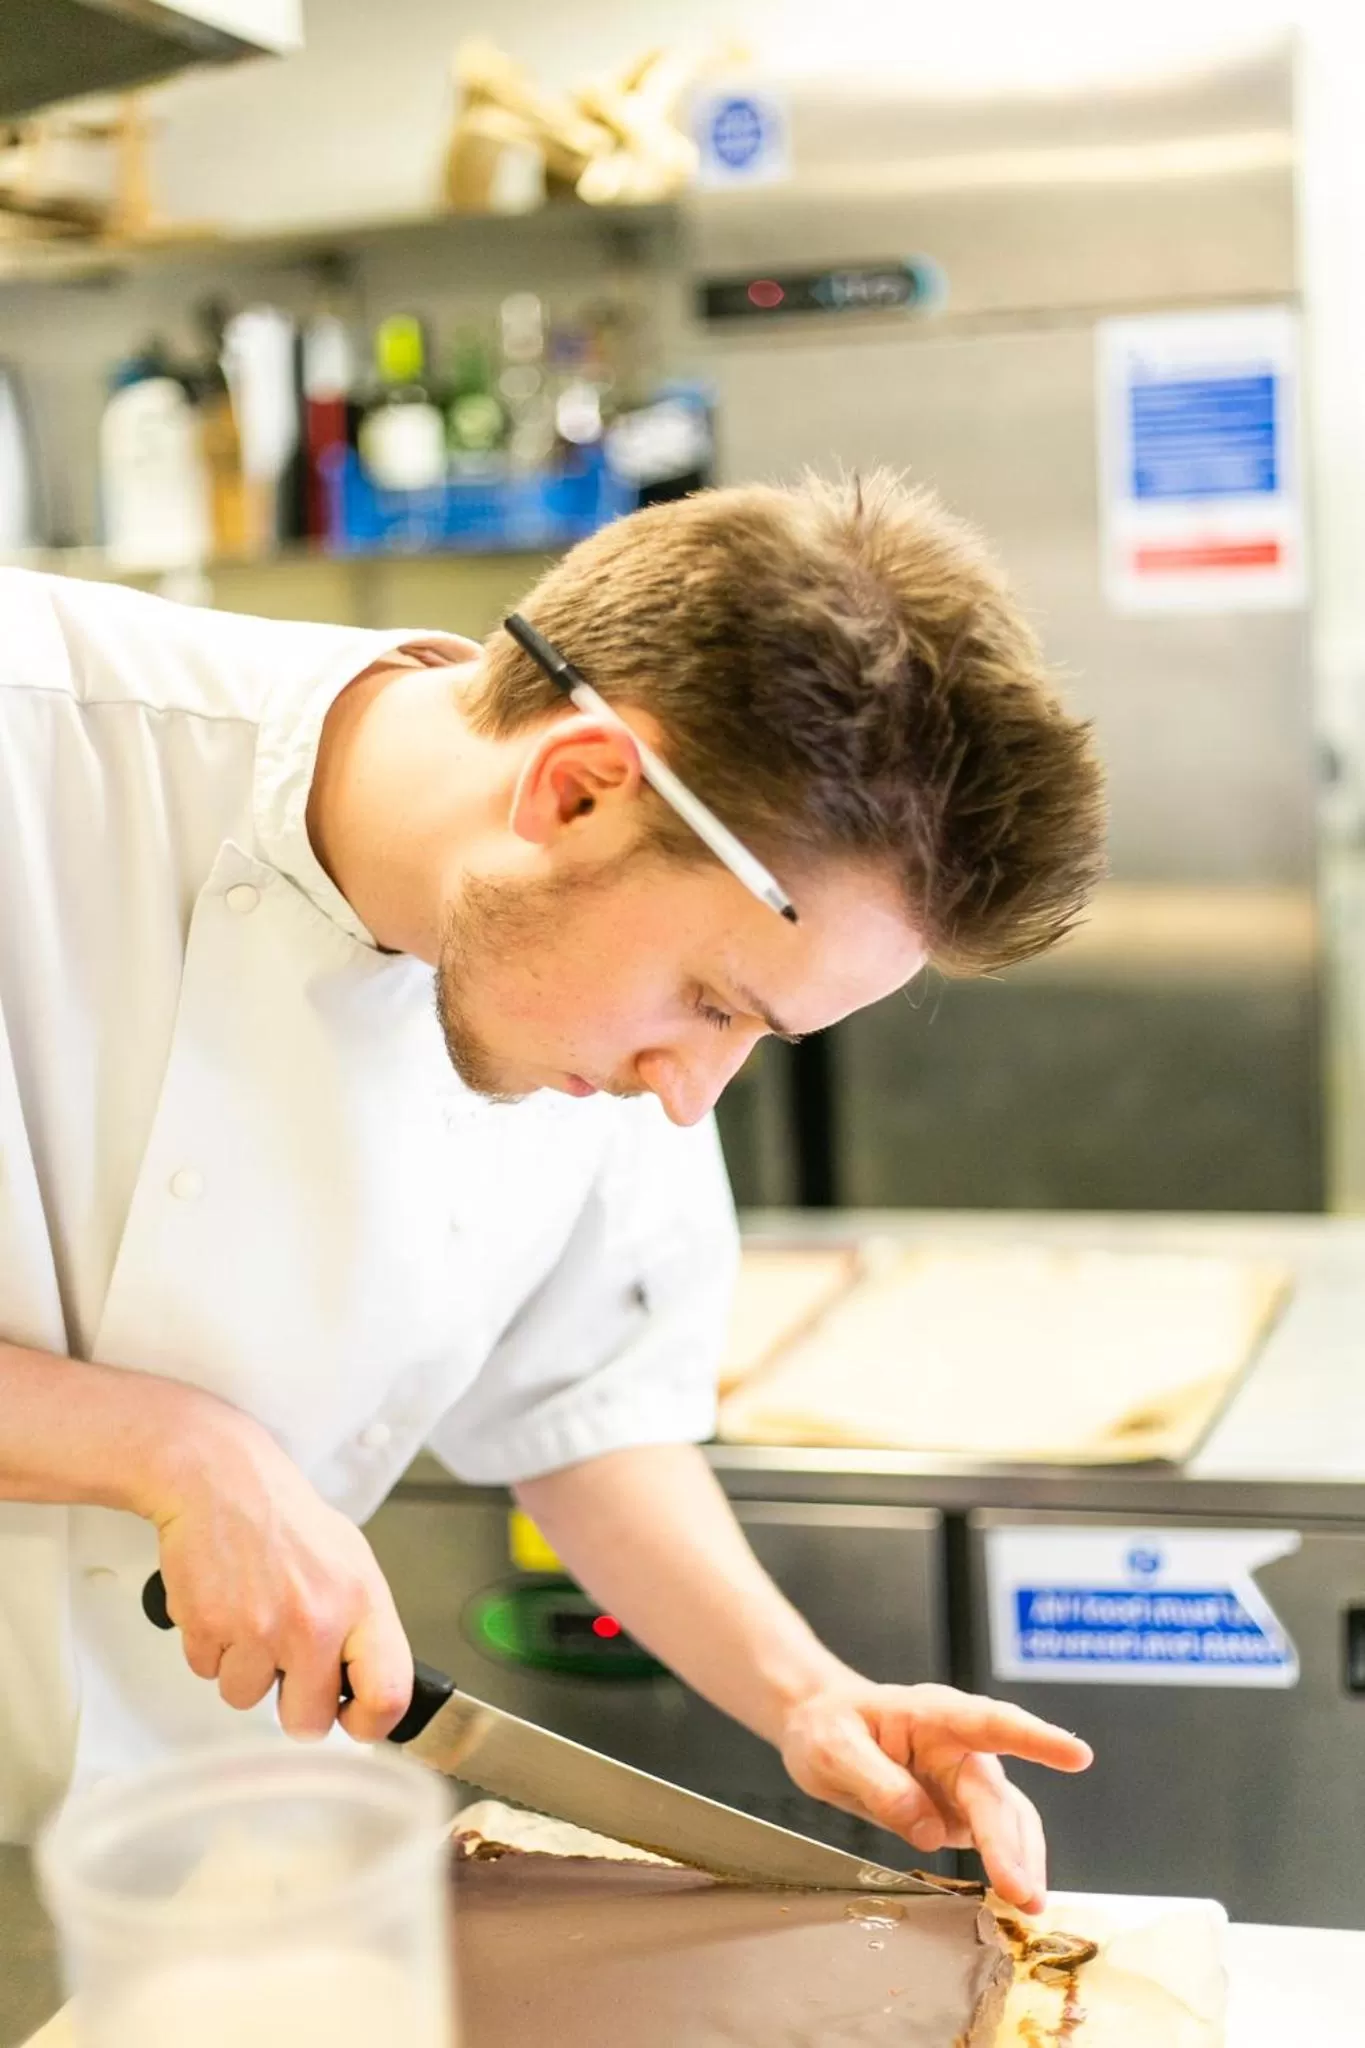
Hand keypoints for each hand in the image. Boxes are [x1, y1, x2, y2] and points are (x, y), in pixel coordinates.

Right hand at [147, 1396, 412, 1743]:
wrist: (221, 1480)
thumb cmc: (286, 1518)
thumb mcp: (351, 1560)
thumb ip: (362, 1626)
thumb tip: (366, 1683)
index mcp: (361, 1602)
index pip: (388, 1695)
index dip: (370, 1723)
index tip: (354, 1721)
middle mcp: (315, 1621)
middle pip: (307, 1723)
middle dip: (294, 1706)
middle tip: (286, 1667)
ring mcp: (260, 1628)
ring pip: (246, 1698)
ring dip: (244, 1668)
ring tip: (250, 1616)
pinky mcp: (210, 1627)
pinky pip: (207, 1672)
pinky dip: (211, 1647)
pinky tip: (223, 1604)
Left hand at [779, 1679, 1091, 1911]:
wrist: (819, 1729)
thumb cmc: (828, 1726)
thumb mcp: (835, 1749)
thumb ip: (880, 1784)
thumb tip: (929, 1830)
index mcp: (932, 1716)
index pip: (990, 1723)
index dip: (1035, 1739)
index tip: (1077, 1755)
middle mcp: (958, 1746)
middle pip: (994, 1795)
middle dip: (1011, 1844)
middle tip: (1023, 1893)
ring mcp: (963, 1780)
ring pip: (1006, 1820)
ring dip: (1020, 1861)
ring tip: (1029, 1905)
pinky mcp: (959, 1811)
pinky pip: (992, 1838)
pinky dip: (1007, 1865)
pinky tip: (1015, 1893)